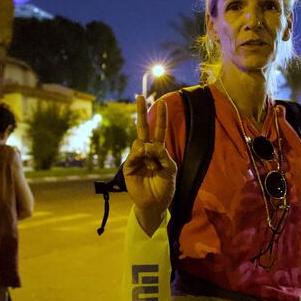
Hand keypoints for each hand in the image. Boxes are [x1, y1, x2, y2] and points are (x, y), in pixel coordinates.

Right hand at [123, 95, 176, 234]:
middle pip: (143, 128)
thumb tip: (150, 145)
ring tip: (152, 162)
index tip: (162, 103)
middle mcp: (147, 151)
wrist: (156, 204)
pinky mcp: (129, 167)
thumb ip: (163, 157)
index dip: (160, 117)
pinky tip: (143, 158)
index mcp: (159, 150)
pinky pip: (133, 155)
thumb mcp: (171, 171)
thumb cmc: (165, 187)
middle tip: (140, 96)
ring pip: (139, 142)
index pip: (159, 130)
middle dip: (141, 112)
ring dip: (147, 148)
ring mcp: (137, 158)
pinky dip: (139, 155)